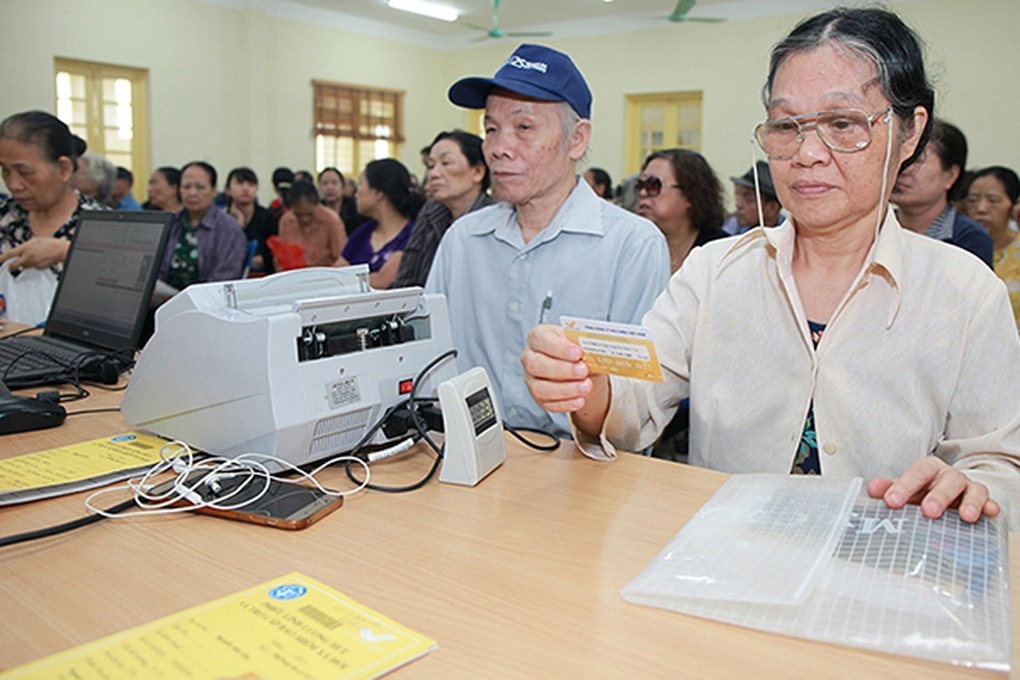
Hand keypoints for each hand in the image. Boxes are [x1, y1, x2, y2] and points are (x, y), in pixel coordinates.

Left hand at [0, 238, 69, 271]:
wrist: (61, 250)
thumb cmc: (50, 243)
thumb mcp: (35, 240)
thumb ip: (26, 246)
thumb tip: (21, 249)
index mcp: (25, 248)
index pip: (9, 254)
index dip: (1, 258)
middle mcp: (28, 256)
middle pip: (14, 265)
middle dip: (11, 267)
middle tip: (10, 267)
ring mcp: (34, 263)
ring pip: (25, 266)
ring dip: (25, 264)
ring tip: (33, 258)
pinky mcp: (39, 267)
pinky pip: (34, 267)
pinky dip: (35, 265)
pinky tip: (41, 260)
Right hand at [521, 325, 609, 436]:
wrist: (582, 369)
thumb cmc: (577, 352)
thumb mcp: (581, 343)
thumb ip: (583, 345)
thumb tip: (591, 350)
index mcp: (537, 337)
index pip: (540, 339)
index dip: (558, 347)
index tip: (577, 352)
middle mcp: (530, 357)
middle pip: (537, 365)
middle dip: (562, 370)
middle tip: (583, 370)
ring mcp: (531, 379)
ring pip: (541, 388)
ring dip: (566, 390)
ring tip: (585, 387)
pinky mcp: (538, 397)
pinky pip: (548, 404)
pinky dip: (566, 403)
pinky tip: (579, 400)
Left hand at [867, 457, 999, 522]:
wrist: (948, 493)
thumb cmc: (923, 492)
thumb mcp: (906, 490)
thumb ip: (889, 489)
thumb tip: (872, 488)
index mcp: (927, 469)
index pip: (917, 472)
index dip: (904, 486)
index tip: (892, 501)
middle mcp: (949, 475)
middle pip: (947, 480)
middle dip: (939, 496)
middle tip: (929, 512)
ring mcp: (968, 487)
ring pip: (973, 489)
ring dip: (970, 502)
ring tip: (965, 516)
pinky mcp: (983, 501)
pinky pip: (989, 501)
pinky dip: (989, 506)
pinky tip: (990, 512)